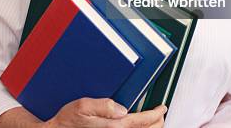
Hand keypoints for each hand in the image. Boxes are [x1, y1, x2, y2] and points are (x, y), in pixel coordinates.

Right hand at [43, 98, 166, 127]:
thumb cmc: (68, 120)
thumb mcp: (83, 106)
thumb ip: (104, 105)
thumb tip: (123, 108)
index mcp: (114, 127)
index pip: (144, 121)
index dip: (156, 114)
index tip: (162, 108)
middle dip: (157, 122)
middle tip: (159, 113)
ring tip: (150, 120)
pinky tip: (134, 126)